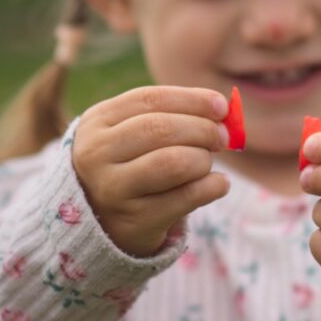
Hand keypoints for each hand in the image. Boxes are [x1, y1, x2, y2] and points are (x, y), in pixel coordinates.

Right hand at [73, 86, 229, 255]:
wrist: (103, 221)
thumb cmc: (130, 165)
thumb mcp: (133, 133)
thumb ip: (172, 116)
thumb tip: (222, 109)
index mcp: (97, 122)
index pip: (150, 99)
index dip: (191, 99)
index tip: (221, 106)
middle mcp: (97, 154)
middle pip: (160, 129)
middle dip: (203, 129)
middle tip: (223, 137)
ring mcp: (113, 189)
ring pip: (173, 162)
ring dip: (203, 159)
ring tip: (207, 164)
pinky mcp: (135, 221)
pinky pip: (186, 197)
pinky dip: (212, 186)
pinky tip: (218, 184)